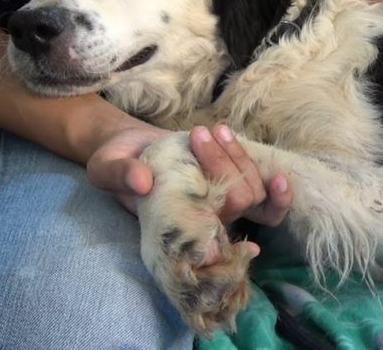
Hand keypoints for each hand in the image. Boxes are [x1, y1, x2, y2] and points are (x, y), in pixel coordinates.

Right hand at [87, 122, 291, 235]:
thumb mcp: (107, 168)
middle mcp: (205, 221)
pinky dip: (274, 186)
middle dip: (223, 165)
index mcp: (177, 227)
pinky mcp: (235, 186)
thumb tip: (142, 181)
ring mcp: (223, 205)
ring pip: (254, 194)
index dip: (230, 251)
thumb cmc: (118, 163)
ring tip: (211, 130)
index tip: (242, 244)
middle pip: (238, 204)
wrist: (132, 147)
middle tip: (196, 134)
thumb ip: (120, 175)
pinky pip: (265, 195)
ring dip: (238, 157)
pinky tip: (275, 173)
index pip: (211, 248)